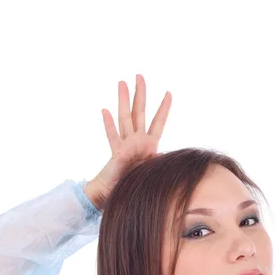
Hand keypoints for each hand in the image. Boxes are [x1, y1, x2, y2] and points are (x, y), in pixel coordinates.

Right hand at [87, 74, 171, 205]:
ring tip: (121, 83)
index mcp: (149, 145)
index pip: (157, 122)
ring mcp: (124, 145)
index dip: (163, 108)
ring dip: (122, 101)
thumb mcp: (152, 173)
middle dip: (140, 94)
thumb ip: (155, 162)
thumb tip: (162, 156)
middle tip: (139, 75)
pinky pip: (111, 135)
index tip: (169, 93)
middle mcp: (136, 142)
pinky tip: (105, 110)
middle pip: (138, 112)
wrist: (119, 198)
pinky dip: (108, 123)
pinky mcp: (114, 153)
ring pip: (123, 118)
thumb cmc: (137, 188)